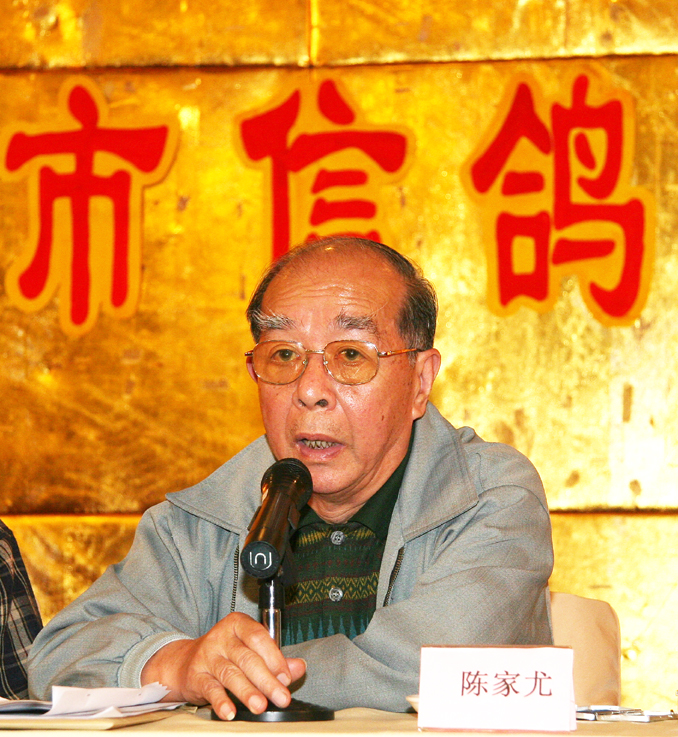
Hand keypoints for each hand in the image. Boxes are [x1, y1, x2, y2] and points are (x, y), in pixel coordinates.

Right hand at [140, 612, 305, 719]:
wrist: (185, 662)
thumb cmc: (226, 654)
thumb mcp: (250, 650)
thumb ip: (276, 659)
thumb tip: (299, 667)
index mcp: (238, 624)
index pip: (259, 637)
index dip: (274, 657)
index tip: (286, 677)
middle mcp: (222, 637)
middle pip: (247, 658)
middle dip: (267, 680)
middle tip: (281, 697)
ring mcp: (207, 656)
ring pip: (230, 674)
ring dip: (247, 692)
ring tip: (260, 706)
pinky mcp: (195, 676)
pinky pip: (210, 689)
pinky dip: (221, 701)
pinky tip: (230, 712)